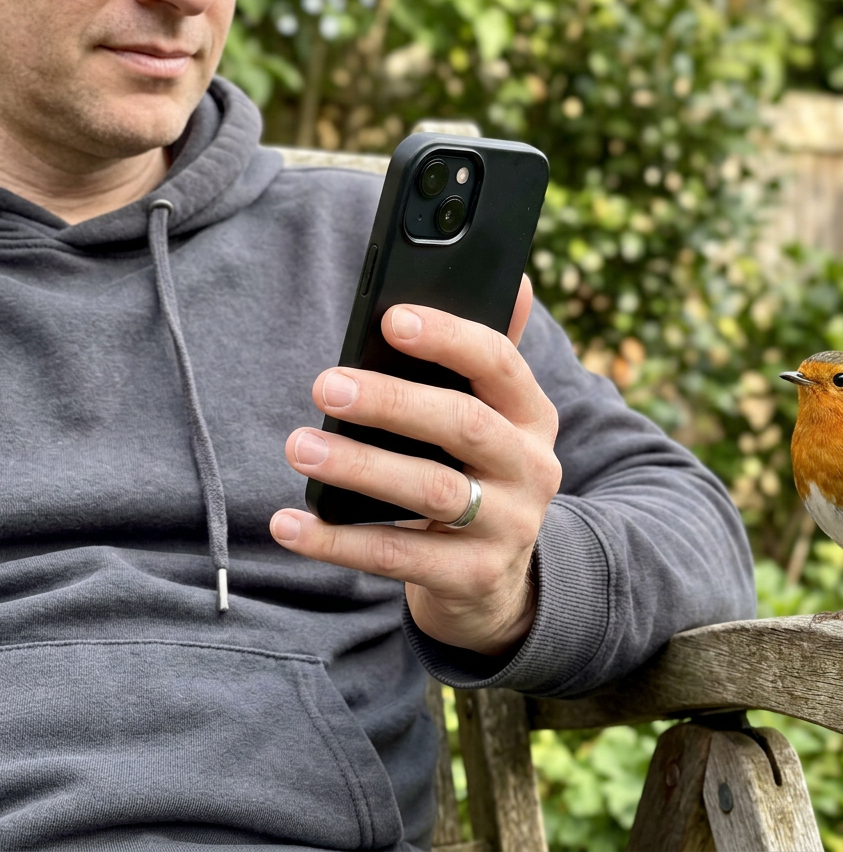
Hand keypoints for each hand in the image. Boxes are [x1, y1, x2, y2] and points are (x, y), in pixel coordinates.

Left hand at [270, 276, 560, 655]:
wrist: (498, 580)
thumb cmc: (478, 474)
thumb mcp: (497, 419)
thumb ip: (490, 357)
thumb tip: (515, 281)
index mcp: (533, 415)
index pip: (500, 364)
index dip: (449, 338)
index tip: (391, 318)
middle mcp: (532, 469)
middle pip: (465, 426)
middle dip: (394, 402)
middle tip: (326, 384)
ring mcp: (508, 527)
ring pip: (432, 492)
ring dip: (361, 466)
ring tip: (300, 446)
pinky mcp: (472, 578)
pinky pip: (398, 557)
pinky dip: (338, 542)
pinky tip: (289, 524)